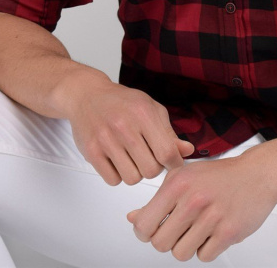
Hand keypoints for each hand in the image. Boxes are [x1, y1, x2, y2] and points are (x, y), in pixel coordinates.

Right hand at [67, 80, 194, 184]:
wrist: (88, 95)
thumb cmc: (123, 103)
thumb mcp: (151, 109)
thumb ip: (169, 133)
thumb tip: (188, 151)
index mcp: (144, 114)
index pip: (167, 153)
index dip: (174, 163)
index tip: (172, 162)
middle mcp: (125, 126)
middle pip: (151, 170)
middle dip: (153, 167)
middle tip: (147, 156)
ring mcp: (106, 140)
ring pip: (132, 179)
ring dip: (135, 172)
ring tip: (131, 157)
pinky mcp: (91, 152)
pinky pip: (113, 180)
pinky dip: (118, 175)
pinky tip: (117, 160)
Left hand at [127, 151, 276, 262]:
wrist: (257, 174)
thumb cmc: (219, 176)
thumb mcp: (183, 177)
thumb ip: (157, 200)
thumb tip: (133, 218)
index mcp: (178, 183)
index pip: (144, 224)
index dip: (144, 232)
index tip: (152, 229)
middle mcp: (193, 199)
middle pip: (160, 244)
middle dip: (167, 240)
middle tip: (178, 230)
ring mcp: (212, 217)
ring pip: (181, 253)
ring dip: (187, 246)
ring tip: (197, 230)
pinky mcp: (229, 232)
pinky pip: (204, 256)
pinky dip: (206, 249)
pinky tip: (212, 232)